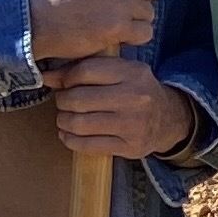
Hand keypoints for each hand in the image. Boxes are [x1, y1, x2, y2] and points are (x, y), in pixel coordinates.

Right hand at [29, 0, 158, 61]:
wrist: (32, 23)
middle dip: (138, 2)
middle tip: (120, 13)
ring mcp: (119, 1)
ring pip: (148, 12)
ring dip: (135, 22)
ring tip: (114, 27)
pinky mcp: (118, 25)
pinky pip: (145, 32)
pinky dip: (135, 38)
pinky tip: (118, 38)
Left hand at [43, 54, 195, 158]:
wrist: (170, 119)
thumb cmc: (137, 91)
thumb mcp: (122, 72)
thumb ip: (87, 70)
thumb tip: (47, 76)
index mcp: (134, 73)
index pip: (86, 71)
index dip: (65, 78)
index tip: (63, 84)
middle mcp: (136, 97)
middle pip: (78, 99)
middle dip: (62, 102)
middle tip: (64, 103)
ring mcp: (133, 124)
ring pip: (79, 124)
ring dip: (64, 122)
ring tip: (67, 118)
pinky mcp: (130, 146)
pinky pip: (86, 145)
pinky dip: (70, 140)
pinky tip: (70, 135)